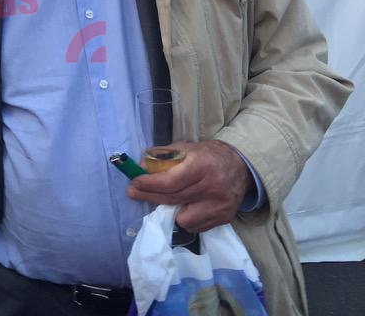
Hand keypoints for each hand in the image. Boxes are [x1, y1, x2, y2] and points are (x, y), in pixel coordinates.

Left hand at [127, 140, 252, 231]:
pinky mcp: (224, 218)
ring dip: (170, 210)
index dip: (149, 185)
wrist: (241, 166)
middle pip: (173, 199)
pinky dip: (185, 218)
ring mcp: (220, 206)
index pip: (170, 182)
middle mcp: (212, 188)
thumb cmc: (208, 155)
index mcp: (202, 166)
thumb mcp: (186, 148)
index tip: (134, 183)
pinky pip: (196, 227)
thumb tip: (141, 166)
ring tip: (165, 199)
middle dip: (149, 196)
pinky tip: (183, 207)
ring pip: (183, 219)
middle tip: (133, 192)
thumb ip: (163, 156)